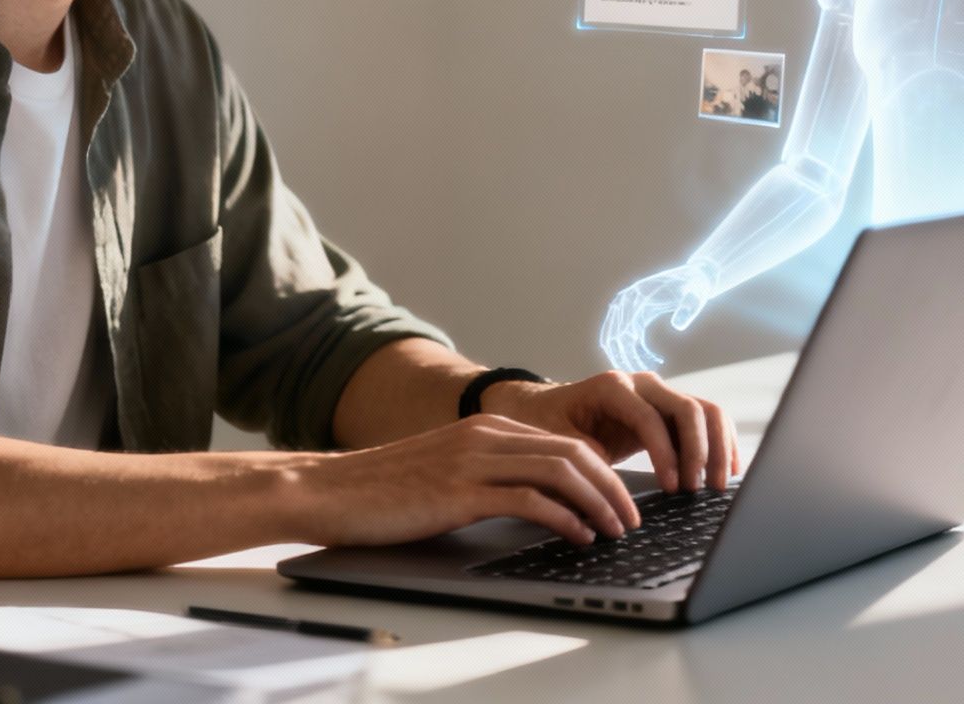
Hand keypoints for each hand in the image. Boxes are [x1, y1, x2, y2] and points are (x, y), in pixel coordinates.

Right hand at [288, 414, 641, 547]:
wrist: (331, 489)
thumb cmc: (386, 489)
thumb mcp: (449, 471)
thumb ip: (491, 475)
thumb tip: (540, 503)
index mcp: (488, 427)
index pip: (565, 442)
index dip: (604, 472)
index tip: (622, 502)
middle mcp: (486, 435)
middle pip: (574, 452)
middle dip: (613, 488)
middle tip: (632, 520)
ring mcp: (473, 460)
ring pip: (560, 471)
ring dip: (597, 503)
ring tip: (614, 531)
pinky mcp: (459, 491)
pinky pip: (528, 500)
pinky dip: (563, 518)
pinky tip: (577, 537)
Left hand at [483, 370, 739, 493]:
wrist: (548, 409)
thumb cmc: (551, 425)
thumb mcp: (559, 444)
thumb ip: (585, 461)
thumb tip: (610, 494)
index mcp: (612, 387)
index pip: (650, 418)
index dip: (666, 454)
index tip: (673, 488)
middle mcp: (642, 383)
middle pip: (688, 408)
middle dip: (699, 451)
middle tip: (699, 489)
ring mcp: (659, 394)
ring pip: (705, 410)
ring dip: (717, 446)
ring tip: (718, 484)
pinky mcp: (669, 410)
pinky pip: (705, 419)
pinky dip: (720, 442)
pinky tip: (726, 470)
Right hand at [600, 264, 712, 373]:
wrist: (697, 276)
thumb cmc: (697, 286)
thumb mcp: (697, 295)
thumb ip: (688, 308)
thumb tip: (677, 326)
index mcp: (639, 295)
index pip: (623, 328)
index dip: (628, 351)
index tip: (639, 368)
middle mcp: (629, 299)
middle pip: (614, 334)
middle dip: (622, 356)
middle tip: (635, 375)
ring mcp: (630, 304)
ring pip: (616, 335)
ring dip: (624, 354)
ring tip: (639, 370)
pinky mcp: (636, 310)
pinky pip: (626, 333)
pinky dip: (633, 347)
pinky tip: (647, 359)